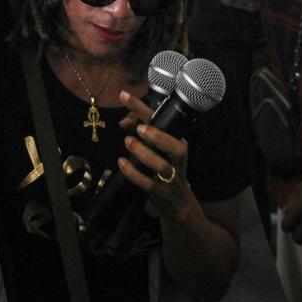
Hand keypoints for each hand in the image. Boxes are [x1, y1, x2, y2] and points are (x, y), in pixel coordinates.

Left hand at [117, 90, 196, 223]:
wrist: (179, 206)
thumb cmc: (166, 172)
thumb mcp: (159, 152)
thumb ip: (144, 136)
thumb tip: (125, 121)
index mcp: (177, 146)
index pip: (164, 123)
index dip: (143, 108)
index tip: (124, 95)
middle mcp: (178, 162)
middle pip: (176, 148)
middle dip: (159, 136)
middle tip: (140, 128)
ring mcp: (171, 179)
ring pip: (162, 166)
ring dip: (145, 153)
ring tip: (128, 142)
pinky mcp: (162, 193)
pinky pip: (148, 183)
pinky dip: (133, 173)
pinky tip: (121, 163)